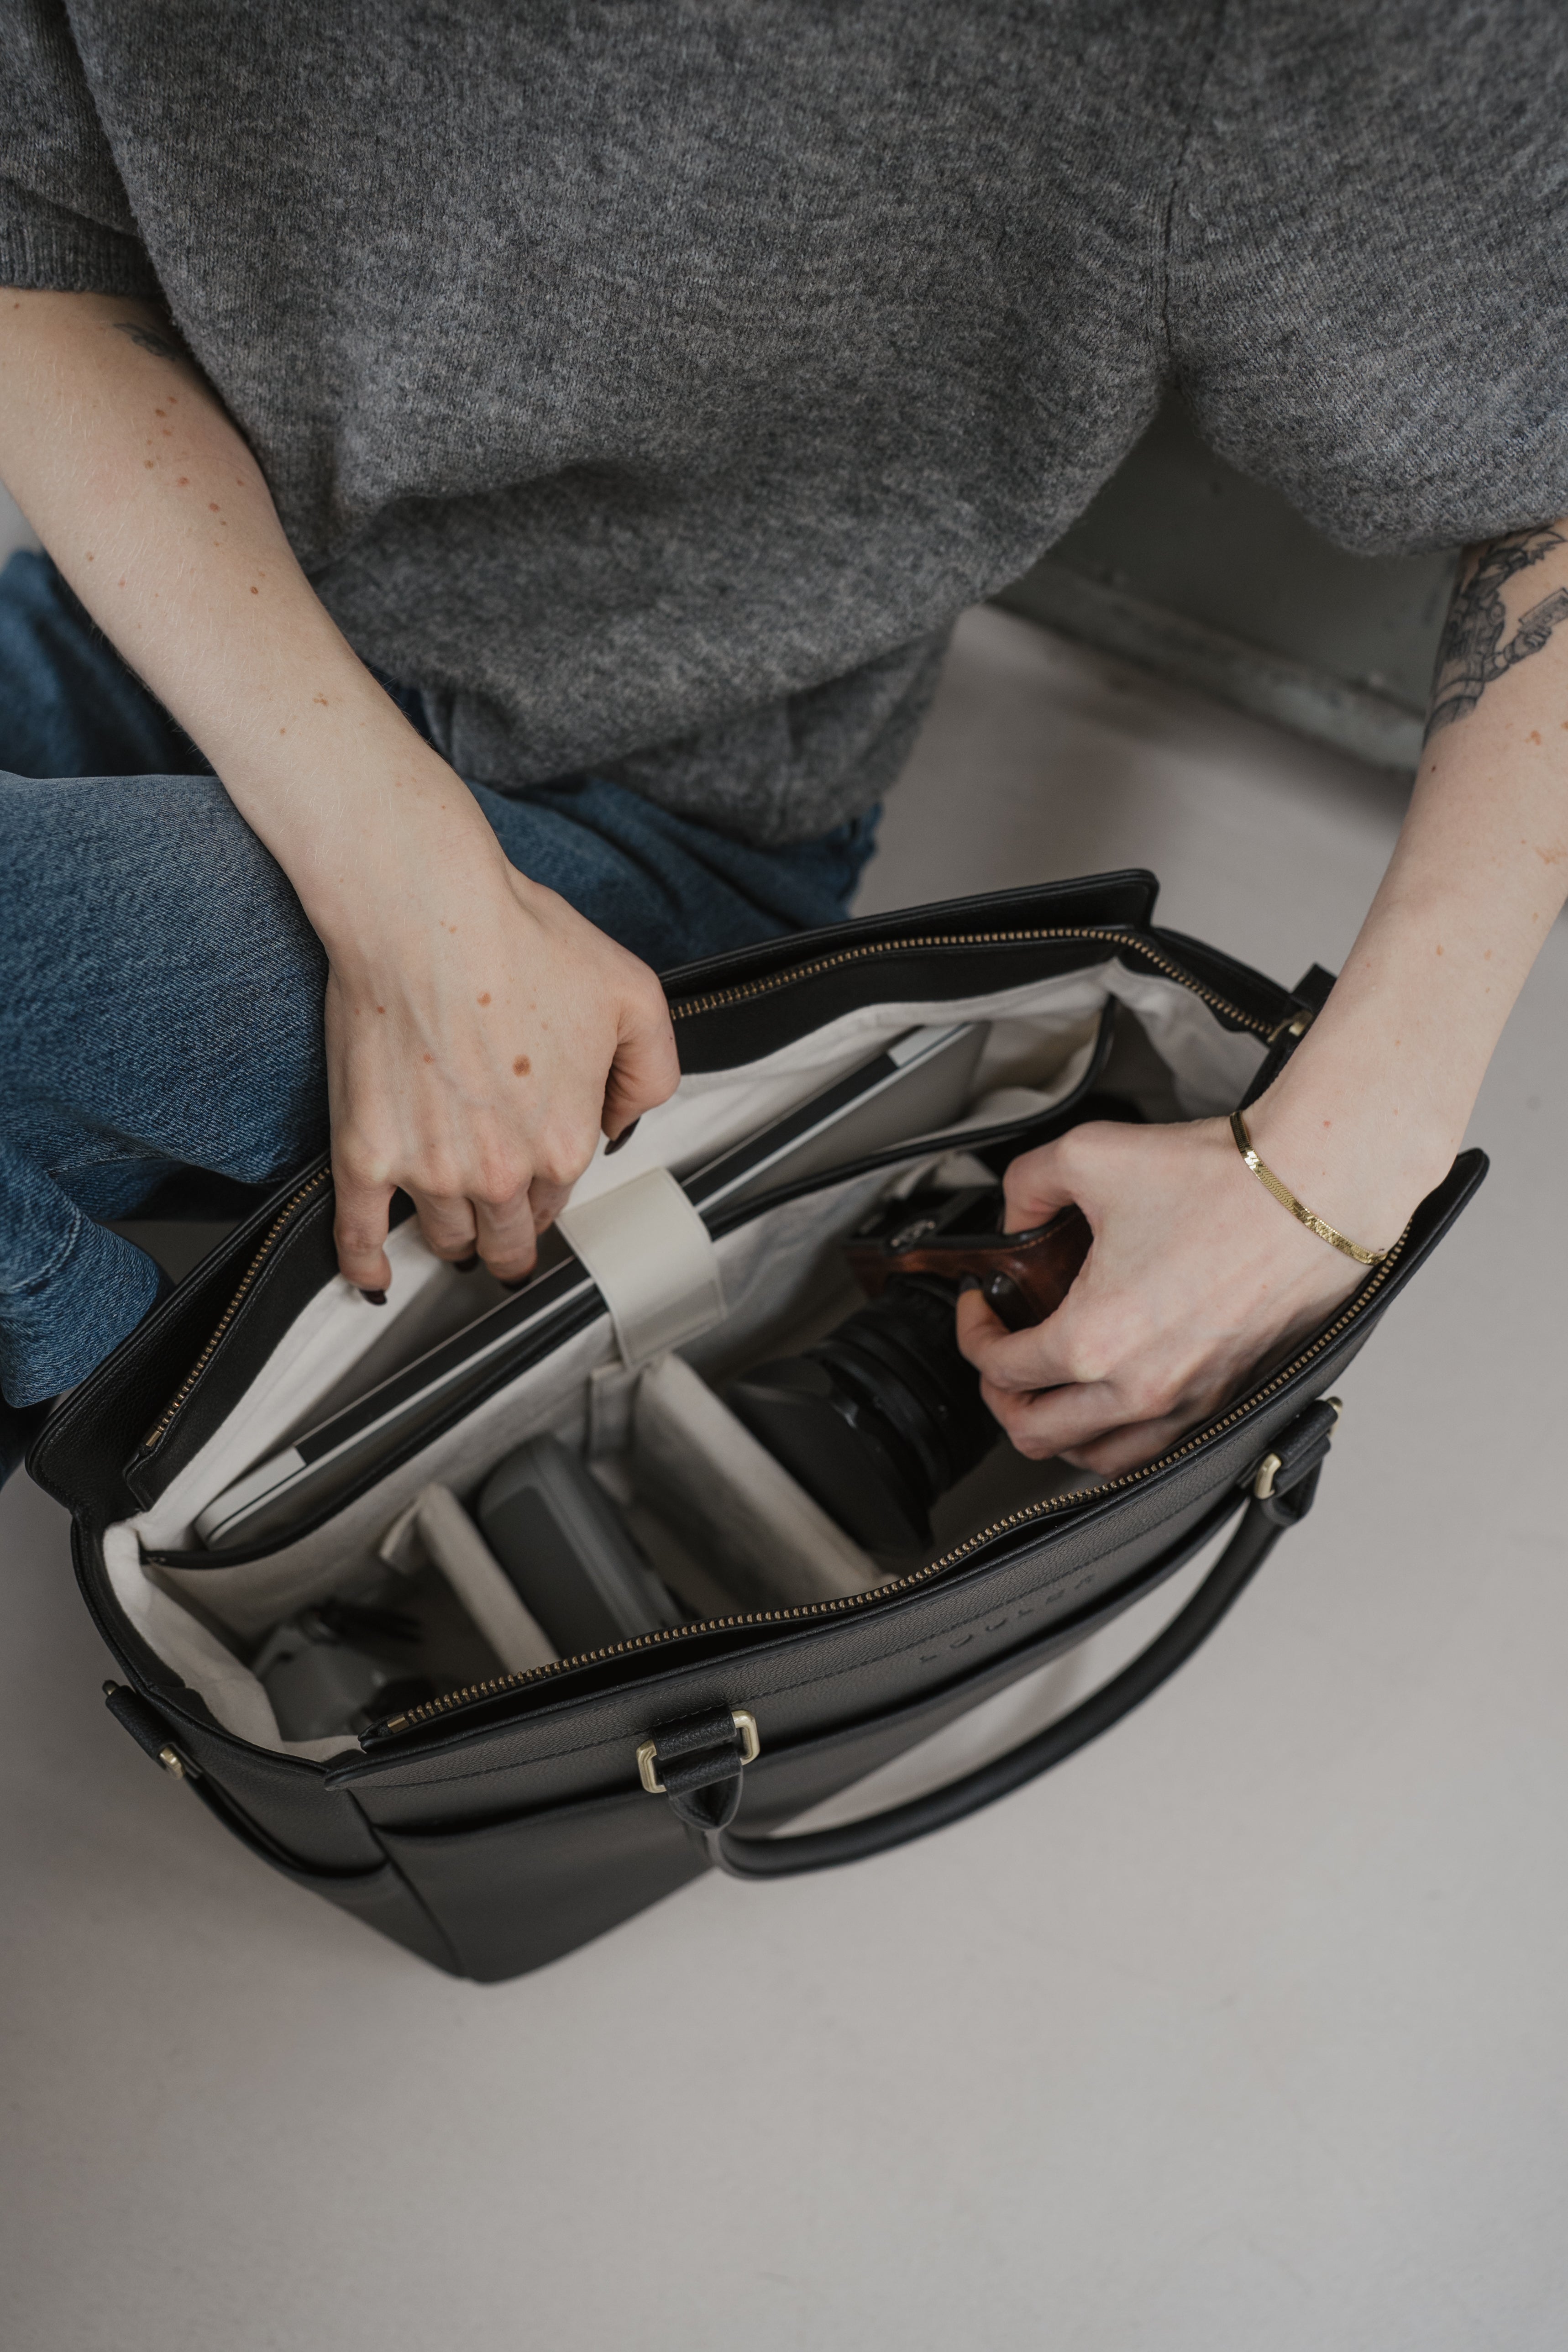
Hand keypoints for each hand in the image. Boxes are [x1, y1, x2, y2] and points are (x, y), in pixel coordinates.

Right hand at [323, 819, 677, 1292]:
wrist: (425, 911)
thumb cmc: (522, 940)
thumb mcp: (634, 997)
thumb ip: (651, 1072)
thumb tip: (626, 1122)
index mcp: (564, 1140)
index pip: (562, 1196)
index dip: (550, 1188)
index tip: (537, 1182)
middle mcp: (499, 1169)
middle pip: (508, 1237)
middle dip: (510, 1239)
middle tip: (504, 1236)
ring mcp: (428, 1168)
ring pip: (446, 1238)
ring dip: (454, 1239)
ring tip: (452, 1230)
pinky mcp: (365, 1153)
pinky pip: (360, 1234)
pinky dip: (366, 1264)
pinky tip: (373, 1278)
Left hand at [955, 1115, 1391, 1476]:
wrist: (1317, 1186)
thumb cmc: (1223, 1179)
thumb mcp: (1087, 1156)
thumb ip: (1027, 1186)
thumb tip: (1016, 1213)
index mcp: (1095, 1339)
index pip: (1002, 1368)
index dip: (974, 1333)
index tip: (983, 1305)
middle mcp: (1142, 1386)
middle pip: (1037, 1433)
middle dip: (1002, 1396)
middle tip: (1001, 1355)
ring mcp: (1191, 1400)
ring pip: (1099, 1458)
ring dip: (1060, 1430)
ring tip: (1051, 1389)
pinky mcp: (1230, 1395)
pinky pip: (1158, 1449)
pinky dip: (1121, 1438)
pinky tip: (1116, 1400)